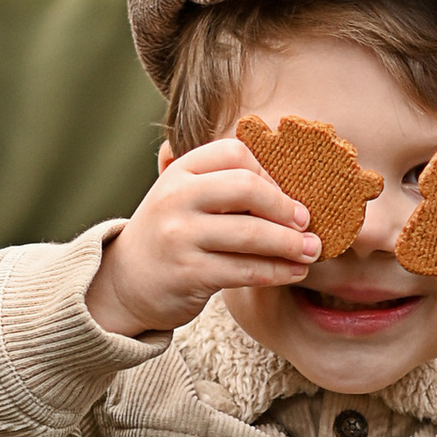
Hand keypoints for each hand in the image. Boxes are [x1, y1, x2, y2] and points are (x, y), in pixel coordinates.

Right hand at [85, 137, 319, 336]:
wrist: (124, 282)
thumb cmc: (171, 236)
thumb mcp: (185, 200)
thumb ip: (224, 187)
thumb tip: (293, 190)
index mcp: (180, 171)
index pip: (235, 153)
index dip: (269, 173)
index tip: (287, 194)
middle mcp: (176, 198)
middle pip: (247, 187)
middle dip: (285, 207)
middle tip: (307, 222)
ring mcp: (180, 236)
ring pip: (251, 233)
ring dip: (291, 244)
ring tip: (312, 252)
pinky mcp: (188, 273)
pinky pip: (246, 270)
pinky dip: (277, 272)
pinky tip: (294, 273)